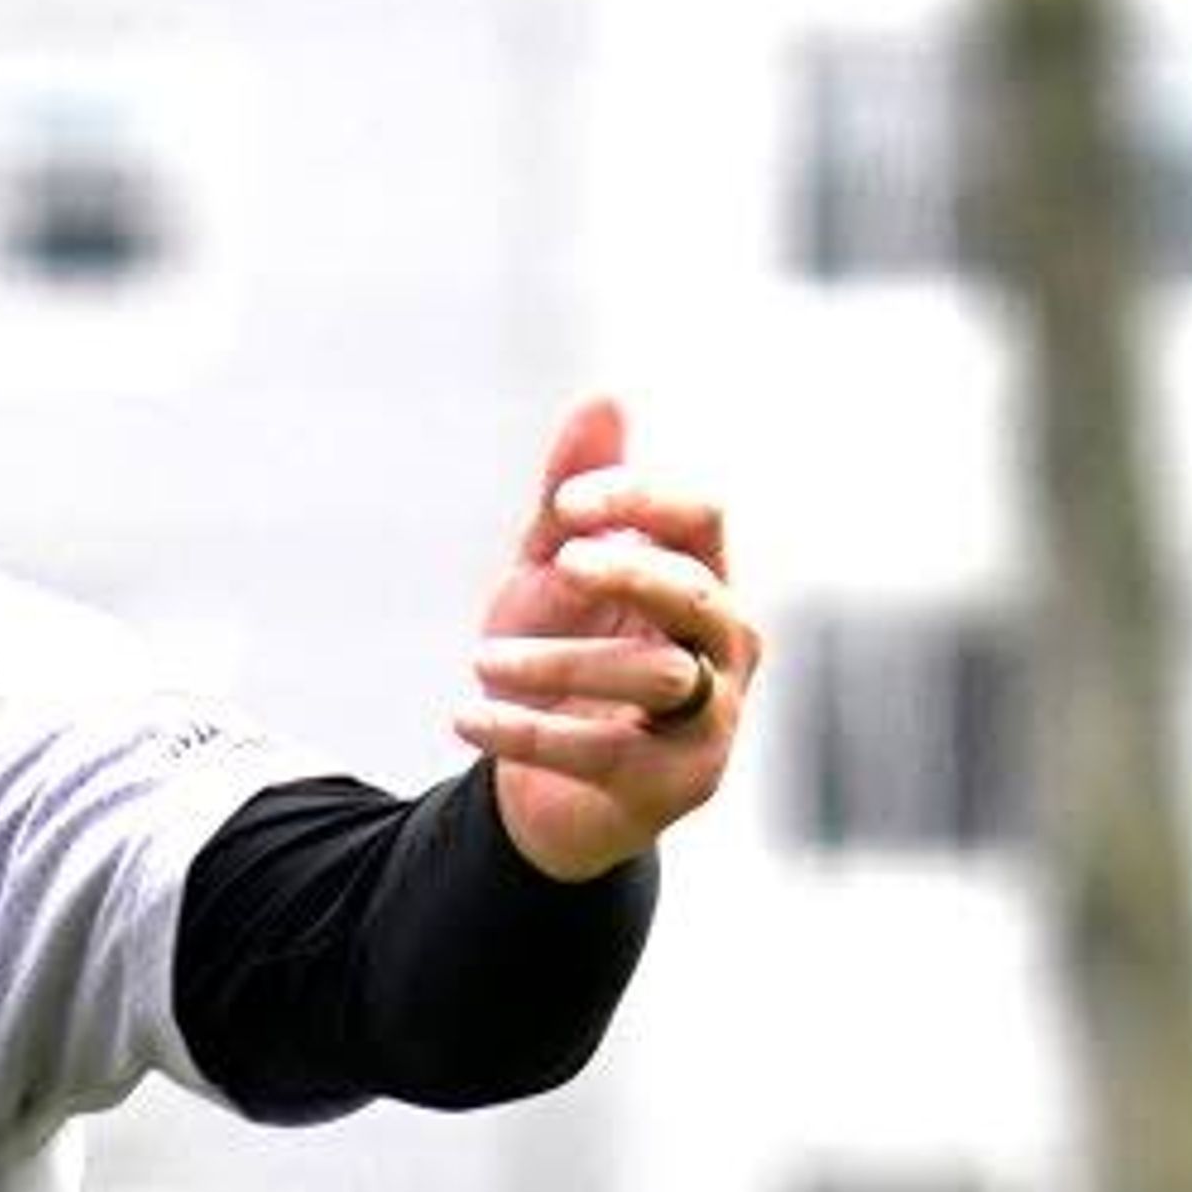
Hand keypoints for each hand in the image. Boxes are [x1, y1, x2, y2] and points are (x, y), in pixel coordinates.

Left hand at [456, 386, 757, 881]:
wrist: (548, 793)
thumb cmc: (562, 664)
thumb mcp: (552, 577)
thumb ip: (568, 499)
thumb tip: (604, 398)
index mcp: (706, 579)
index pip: (700, 518)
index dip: (640, 500)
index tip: (566, 504)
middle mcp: (728, 644)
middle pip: (694, 590)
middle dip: (627, 571)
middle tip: (557, 563)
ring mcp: (713, 717)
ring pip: (652, 674)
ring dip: (556, 662)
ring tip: (480, 658)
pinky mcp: (678, 785)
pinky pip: (603, 751)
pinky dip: (525, 733)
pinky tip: (463, 717)